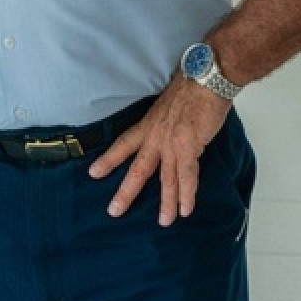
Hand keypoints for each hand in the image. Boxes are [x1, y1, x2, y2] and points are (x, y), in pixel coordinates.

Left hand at [87, 78, 230, 225]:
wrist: (206, 79)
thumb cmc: (191, 88)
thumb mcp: (168, 105)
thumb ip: (166, 123)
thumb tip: (170, 133)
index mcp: (149, 125)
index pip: (123, 144)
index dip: (109, 159)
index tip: (94, 173)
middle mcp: (156, 136)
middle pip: (138, 169)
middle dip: (126, 192)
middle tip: (114, 211)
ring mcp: (171, 144)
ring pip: (166, 180)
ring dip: (166, 203)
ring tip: (164, 222)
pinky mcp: (189, 147)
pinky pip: (187, 177)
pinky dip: (187, 195)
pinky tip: (186, 210)